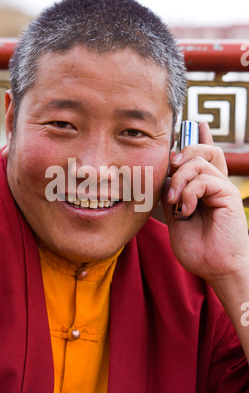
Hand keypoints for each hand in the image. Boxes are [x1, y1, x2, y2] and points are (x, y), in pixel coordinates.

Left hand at [162, 122, 248, 285]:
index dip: (200, 138)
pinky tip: (187, 211)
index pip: (206, 156)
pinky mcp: (228, 195)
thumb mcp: (175, 216)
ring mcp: (223, 188)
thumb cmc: (197, 247)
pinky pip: (204, 179)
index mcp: (205, 188)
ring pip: (199, 162)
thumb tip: (165, 176)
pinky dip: (189, 193)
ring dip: (180, 180)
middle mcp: (216, 184)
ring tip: (175, 201)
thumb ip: (172, 194)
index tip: (196, 124)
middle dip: (184, 151)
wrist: (213, 268)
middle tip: (171, 168)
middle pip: (205, 149)